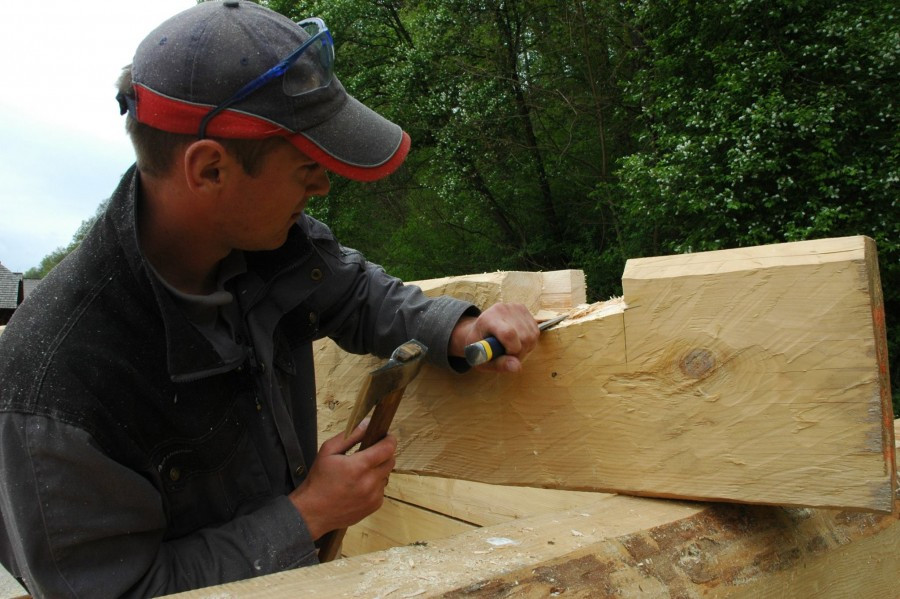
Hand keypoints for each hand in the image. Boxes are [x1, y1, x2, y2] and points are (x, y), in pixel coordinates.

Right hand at [288, 420, 395, 539]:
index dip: (389, 440)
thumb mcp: (328, 451)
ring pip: (386, 475)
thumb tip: (367, 423)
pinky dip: (374, 485)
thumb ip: (350, 435)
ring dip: (378, 470)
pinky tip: (359, 486)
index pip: (388, 448)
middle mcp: (370, 482)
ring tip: (361, 472)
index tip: (385, 436)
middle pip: (390, 461)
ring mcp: (374, 496)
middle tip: (369, 454)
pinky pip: (382, 489)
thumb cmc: (319, 479)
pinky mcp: (374, 506)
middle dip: (383, 454)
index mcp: (359, 466)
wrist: (313, 512)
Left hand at [450, 303, 539, 372]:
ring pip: (532, 336)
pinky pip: (535, 332)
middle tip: (507, 355)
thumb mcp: (483, 359)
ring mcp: (514, 307)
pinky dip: (529, 342)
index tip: (507, 356)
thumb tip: (517, 367)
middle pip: (524, 337)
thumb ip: (499, 364)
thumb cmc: (479, 346)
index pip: (509, 334)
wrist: (480, 330)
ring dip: (525, 348)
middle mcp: (501, 309)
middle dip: (519, 352)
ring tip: (510, 348)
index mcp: (487, 320)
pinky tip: (517, 340)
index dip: (513, 350)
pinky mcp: (523, 309)